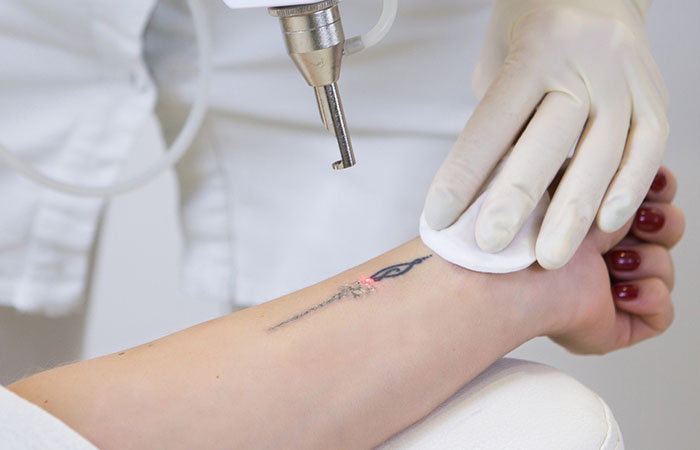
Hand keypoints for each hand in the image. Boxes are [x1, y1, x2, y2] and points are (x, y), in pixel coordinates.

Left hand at [424, 0, 668, 269]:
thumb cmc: (534, 29)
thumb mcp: (497, 61)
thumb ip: (495, 118)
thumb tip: (482, 185)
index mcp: (534, 53)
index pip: (492, 124)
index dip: (464, 175)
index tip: (441, 216)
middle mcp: (582, 64)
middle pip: (547, 143)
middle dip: (516, 202)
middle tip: (492, 246)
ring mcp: (624, 80)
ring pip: (601, 155)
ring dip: (572, 214)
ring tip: (548, 256)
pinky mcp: (655, 96)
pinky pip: (647, 149)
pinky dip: (627, 189)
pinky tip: (606, 224)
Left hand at [535, 167, 682, 353]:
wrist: (519, 275)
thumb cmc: (532, 226)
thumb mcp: (574, 179)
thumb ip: (609, 171)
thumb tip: (644, 166)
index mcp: (585, 215)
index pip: (643, 198)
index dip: (657, 190)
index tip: (653, 183)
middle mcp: (597, 251)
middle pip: (666, 231)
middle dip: (662, 223)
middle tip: (639, 223)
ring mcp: (607, 289)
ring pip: (665, 269)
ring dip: (647, 261)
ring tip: (611, 262)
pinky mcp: (616, 326)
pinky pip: (662, 315)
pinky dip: (648, 297)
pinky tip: (617, 292)